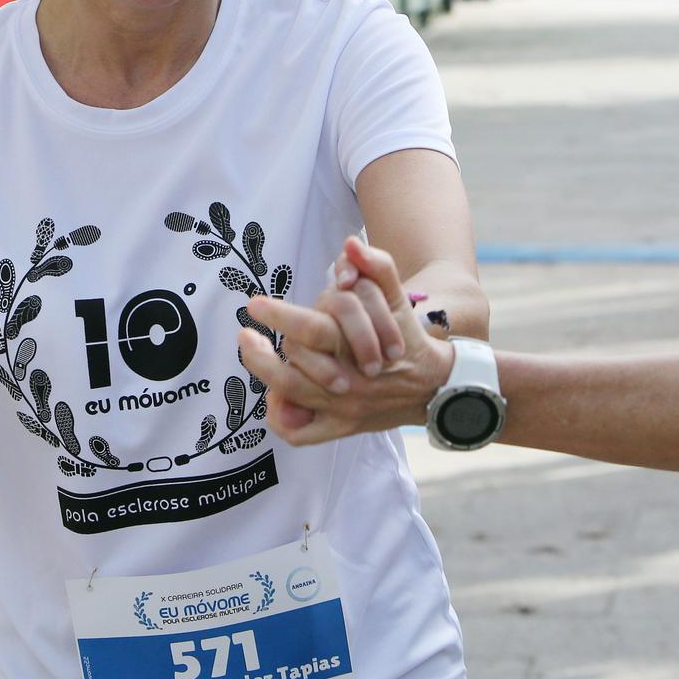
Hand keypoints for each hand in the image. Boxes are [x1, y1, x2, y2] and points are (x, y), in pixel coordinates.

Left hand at [240, 238, 449, 445]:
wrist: (433, 385)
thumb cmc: (406, 336)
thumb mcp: (397, 299)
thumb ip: (378, 267)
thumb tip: (351, 244)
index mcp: (358, 346)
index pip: (313, 329)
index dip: (280, 316)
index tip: (254, 305)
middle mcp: (349, 379)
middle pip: (297, 361)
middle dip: (265, 348)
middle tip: (244, 333)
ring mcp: (343, 407)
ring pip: (293, 393)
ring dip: (264, 372)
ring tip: (249, 352)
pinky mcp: (342, 428)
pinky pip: (302, 434)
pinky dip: (281, 419)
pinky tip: (271, 398)